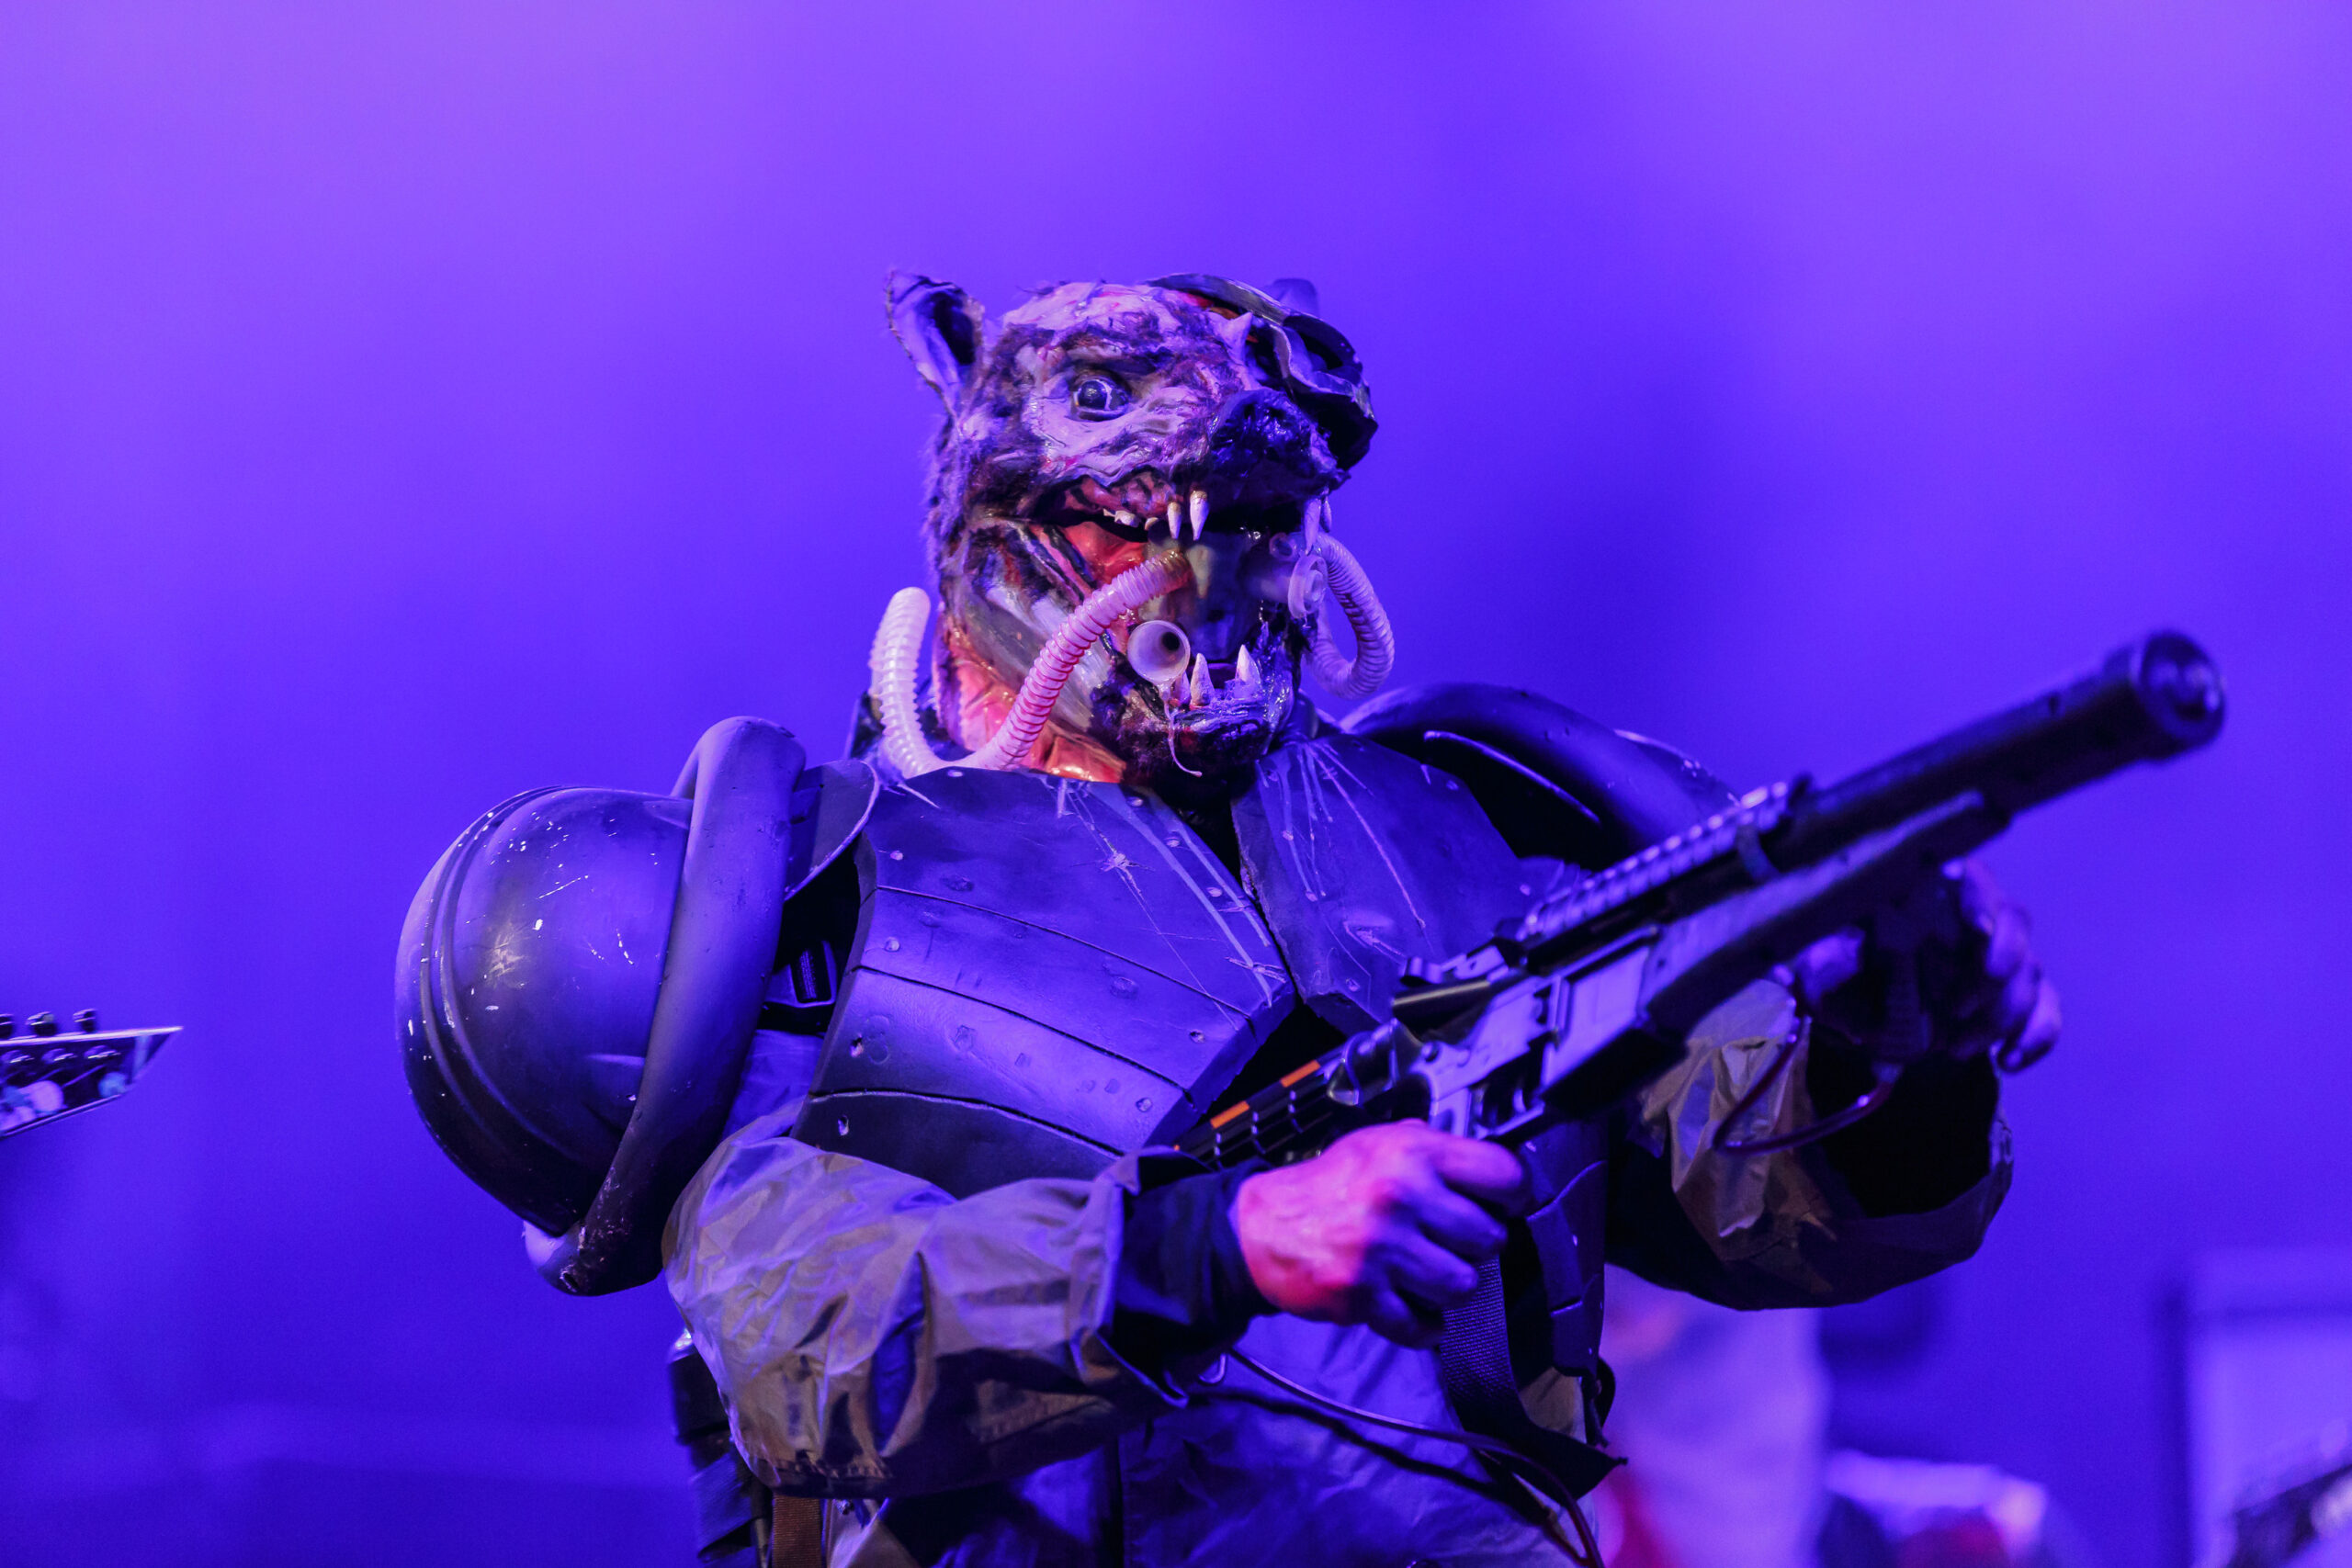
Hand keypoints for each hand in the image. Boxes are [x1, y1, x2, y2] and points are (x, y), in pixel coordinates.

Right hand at [1230, 1121, 1531, 1348]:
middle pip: (1489, 1239)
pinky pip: (1422, 1325)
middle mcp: (1400, 1196)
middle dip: (1475, 1246)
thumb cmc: (1329, 1186)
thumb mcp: (1377, 1143)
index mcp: (1411, 1153)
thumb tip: (1491, 1168)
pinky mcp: (1363, 1294)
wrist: (1262, 1226)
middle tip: (1451, 1243)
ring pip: (1463, 1285)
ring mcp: (1381, 1248)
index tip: (1507, 1205)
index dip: (1515, 1195)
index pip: (1503, 1174)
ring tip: (1429, 1275)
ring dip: (1451, 1287)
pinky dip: (1423, 1325)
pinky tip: (1412, 1307)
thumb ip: (1432, 1149)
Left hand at [1776, 857, 2060, 1068]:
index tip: (1971, 928)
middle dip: (1999, 961)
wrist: (1868, 1017)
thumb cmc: (1845, 973)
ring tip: (1954, 1049)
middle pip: (2015, 920)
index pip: (1970, 875)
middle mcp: (1974, 917)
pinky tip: (2009, 1061)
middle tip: (1959, 1005)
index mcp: (1928, 894)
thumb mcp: (1819, 965)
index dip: (1979, 896)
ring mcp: (2002, 956)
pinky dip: (2037, 1036)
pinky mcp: (2019, 996)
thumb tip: (1783, 968)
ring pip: (2030, 971)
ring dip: (2000, 1014)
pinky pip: (2047, 1010)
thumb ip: (1810, 961)